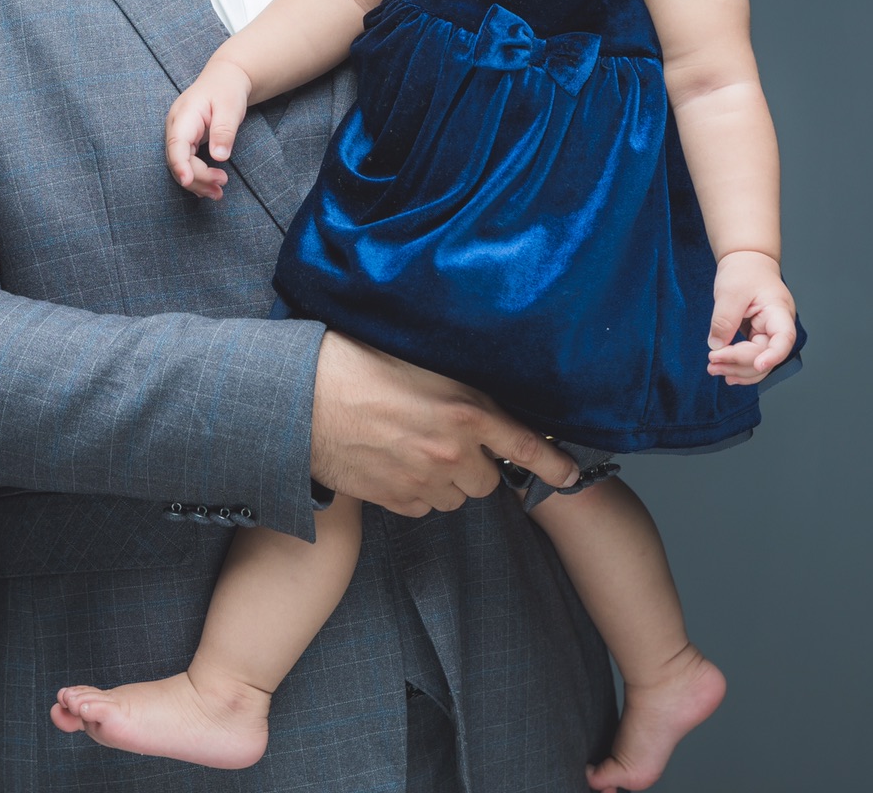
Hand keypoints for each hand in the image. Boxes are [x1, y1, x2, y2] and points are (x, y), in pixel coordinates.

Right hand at [165, 59, 253, 197]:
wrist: (224, 79)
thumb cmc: (227, 90)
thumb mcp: (230, 107)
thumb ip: (224, 131)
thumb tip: (219, 157)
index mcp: (184, 116)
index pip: (176, 144)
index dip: (180, 165)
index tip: (188, 181)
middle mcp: (175, 127)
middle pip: (177, 159)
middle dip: (197, 178)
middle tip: (221, 187)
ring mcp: (178, 135)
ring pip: (180, 165)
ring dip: (197, 182)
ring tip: (218, 193)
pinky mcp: (185, 141)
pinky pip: (185, 163)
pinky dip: (197, 176)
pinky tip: (210, 187)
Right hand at [309, 331, 579, 516]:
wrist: (302, 396)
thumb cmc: (356, 365)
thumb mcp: (423, 366)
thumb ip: (460, 392)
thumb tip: (481, 409)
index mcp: (465, 410)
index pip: (525, 445)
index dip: (553, 464)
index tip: (570, 475)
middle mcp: (451, 450)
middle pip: (487, 479)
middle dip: (475, 463)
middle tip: (446, 438)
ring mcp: (422, 479)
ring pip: (456, 496)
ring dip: (446, 480)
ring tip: (414, 448)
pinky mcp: (393, 499)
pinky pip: (423, 506)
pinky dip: (416, 492)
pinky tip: (393, 464)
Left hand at [707, 250, 795, 386]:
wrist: (746, 261)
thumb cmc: (744, 270)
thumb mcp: (730, 292)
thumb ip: (725, 320)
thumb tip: (717, 346)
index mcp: (779, 311)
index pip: (784, 338)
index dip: (774, 355)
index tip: (759, 364)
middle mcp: (777, 326)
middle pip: (765, 355)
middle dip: (739, 363)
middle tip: (712, 364)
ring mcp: (768, 334)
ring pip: (759, 363)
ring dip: (737, 370)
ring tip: (713, 369)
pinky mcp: (757, 337)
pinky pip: (751, 358)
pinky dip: (738, 366)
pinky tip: (726, 372)